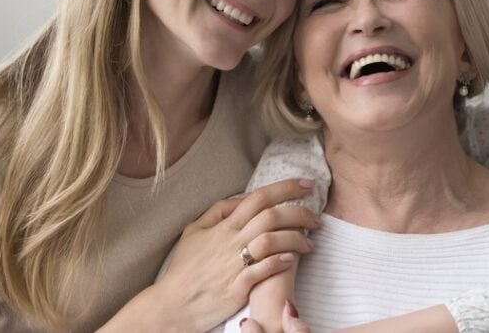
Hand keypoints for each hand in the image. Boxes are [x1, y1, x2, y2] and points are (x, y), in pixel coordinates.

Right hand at [121, 179, 319, 330]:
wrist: (172, 304)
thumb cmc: (184, 268)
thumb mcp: (193, 231)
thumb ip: (218, 211)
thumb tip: (243, 197)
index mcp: (223, 226)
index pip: (258, 198)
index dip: (286, 188)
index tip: (308, 185)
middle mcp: (230, 241)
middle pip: (270, 216)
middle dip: (299, 213)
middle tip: (316, 218)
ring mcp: (233, 264)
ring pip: (270, 241)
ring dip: (295, 239)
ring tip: (310, 243)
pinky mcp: (236, 287)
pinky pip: (260, 270)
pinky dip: (279, 263)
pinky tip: (293, 260)